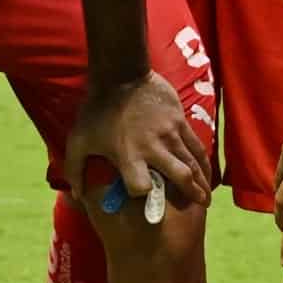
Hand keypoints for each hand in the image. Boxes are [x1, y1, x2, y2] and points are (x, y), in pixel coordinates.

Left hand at [69, 72, 214, 224]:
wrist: (120, 75)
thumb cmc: (97, 110)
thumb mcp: (79, 140)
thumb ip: (75, 168)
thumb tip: (76, 194)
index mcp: (128, 155)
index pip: (141, 185)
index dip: (142, 194)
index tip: (144, 196)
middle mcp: (153, 148)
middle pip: (180, 176)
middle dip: (191, 193)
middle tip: (200, 207)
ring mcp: (170, 134)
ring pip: (192, 162)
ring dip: (202, 181)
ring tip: (207, 197)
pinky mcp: (179, 121)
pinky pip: (196, 145)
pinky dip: (204, 160)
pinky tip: (208, 172)